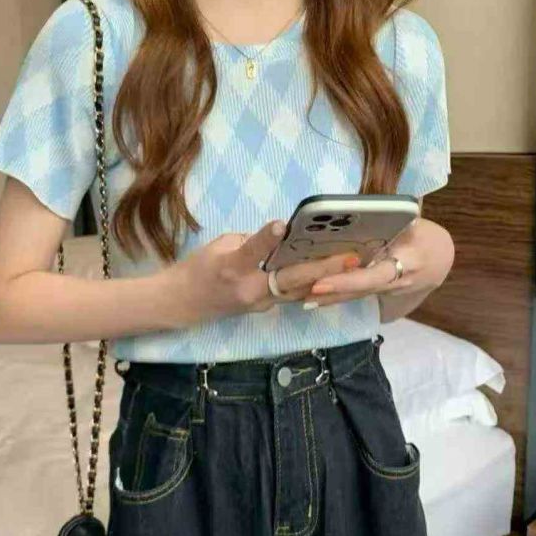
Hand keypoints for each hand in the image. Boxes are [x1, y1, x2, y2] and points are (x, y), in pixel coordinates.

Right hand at [165, 219, 360, 327]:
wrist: (182, 304)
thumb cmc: (198, 268)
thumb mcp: (219, 245)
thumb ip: (251, 241)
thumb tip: (281, 238)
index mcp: (231, 268)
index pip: (252, 251)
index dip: (266, 238)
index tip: (282, 225)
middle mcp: (249, 290)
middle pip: (288, 280)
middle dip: (321, 268)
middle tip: (350, 257)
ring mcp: (259, 304)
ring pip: (297, 292)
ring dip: (325, 280)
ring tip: (352, 268)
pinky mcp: (265, 309)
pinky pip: (292, 297)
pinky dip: (312, 287)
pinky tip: (334, 278)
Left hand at [304, 218, 454, 308]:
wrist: (440, 260)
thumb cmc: (423, 235)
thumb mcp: (414, 222)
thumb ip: (389, 218)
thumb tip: (360, 206)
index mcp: (407, 261)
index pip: (375, 275)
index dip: (348, 281)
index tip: (322, 282)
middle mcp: (396, 281)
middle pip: (361, 290)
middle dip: (333, 293)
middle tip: (305, 293)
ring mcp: (387, 291)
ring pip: (357, 295)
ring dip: (330, 298)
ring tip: (301, 298)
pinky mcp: (379, 293)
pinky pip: (357, 295)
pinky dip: (336, 295)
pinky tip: (312, 297)